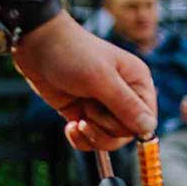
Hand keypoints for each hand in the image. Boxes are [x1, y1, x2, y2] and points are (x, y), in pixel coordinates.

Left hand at [11, 14, 156, 151]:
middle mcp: (125, 96)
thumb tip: (149, 129)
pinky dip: (80, 139)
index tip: (109, 117)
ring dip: (91, 134)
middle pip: (127, 133)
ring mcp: (103, 106)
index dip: (130, 127)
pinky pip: (90, 139)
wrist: (37, 45)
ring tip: (78, 116)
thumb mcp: (101, 79)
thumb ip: (126, 105)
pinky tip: (70, 125)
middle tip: (88, 109)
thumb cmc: (73, 54)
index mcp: (138, 83)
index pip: (147, 120)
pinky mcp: (84, 113)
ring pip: (109, 139)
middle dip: (105, 128)